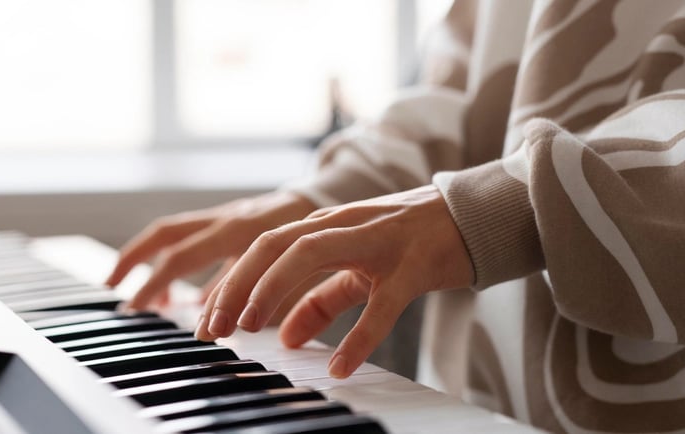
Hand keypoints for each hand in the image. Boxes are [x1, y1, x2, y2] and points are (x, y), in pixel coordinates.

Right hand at [105, 191, 316, 309]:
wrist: (327, 201)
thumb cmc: (315, 242)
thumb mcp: (291, 273)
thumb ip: (253, 297)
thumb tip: (214, 324)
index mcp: (240, 229)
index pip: (185, 258)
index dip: (161, 286)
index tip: (143, 312)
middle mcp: (226, 218)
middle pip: (165, 235)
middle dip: (135, 261)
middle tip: (113, 289)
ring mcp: (223, 217)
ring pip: (169, 232)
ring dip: (142, 257)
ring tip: (126, 290)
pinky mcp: (225, 221)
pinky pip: (187, 240)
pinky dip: (173, 265)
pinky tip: (172, 296)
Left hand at [194, 185, 472, 378]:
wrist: (477, 217)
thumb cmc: (413, 241)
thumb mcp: (360, 270)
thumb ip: (322, 301)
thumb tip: (288, 338)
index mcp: (326, 225)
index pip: (263, 248)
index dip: (230, 284)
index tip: (207, 322)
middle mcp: (342, 224)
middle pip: (272, 246)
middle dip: (235, 287)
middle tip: (214, 329)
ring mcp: (377, 241)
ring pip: (310, 254)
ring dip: (272, 290)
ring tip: (250, 329)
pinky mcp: (413, 265)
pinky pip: (381, 303)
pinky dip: (358, 336)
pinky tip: (340, 366)